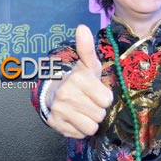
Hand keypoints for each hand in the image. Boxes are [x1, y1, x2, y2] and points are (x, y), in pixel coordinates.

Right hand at [45, 24, 113, 138]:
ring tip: (82, 110)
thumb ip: (88, 48)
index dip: (103, 97)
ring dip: (89, 121)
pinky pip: (79, 134)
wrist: (54, 93)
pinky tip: (74, 118)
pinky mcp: (56, 124)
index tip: (94, 91)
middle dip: (97, 110)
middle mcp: (66, 94)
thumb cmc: (79, 80)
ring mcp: (60, 110)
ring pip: (90, 127)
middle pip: (100, 115)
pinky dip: (79, 129)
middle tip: (88, 101)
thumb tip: (82, 27)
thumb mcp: (88, 65)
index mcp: (78, 79)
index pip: (107, 100)